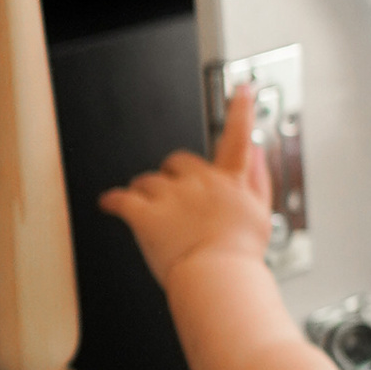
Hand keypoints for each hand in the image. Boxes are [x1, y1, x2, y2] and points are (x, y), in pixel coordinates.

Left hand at [101, 87, 272, 288]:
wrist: (218, 279)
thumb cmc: (239, 254)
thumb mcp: (261, 215)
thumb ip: (258, 179)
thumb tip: (261, 151)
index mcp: (229, 182)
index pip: (238, 139)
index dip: (242, 111)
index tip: (244, 91)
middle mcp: (200, 182)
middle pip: (177, 162)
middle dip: (171, 176)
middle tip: (171, 197)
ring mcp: (171, 197)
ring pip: (147, 181)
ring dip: (144, 193)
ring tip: (148, 213)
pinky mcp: (145, 214)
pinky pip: (121, 199)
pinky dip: (113, 201)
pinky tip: (109, 204)